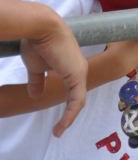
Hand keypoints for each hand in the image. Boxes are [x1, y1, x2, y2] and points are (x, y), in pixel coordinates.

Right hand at [19, 15, 87, 136]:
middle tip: (59, 129)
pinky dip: (71, 113)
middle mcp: (78, 69)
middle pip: (77, 96)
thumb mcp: (36, 67)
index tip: (58, 117)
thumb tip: (34, 94)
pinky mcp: (77, 75)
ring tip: (59, 131)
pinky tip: (63, 125)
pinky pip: (77, 99)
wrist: (41, 28)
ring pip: (78, 100)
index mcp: (70, 67)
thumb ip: (37, 80)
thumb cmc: (38, 43)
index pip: (73, 89)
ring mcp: (80, 72)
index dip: (67, 104)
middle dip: (70, 113)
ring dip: (69, 117)